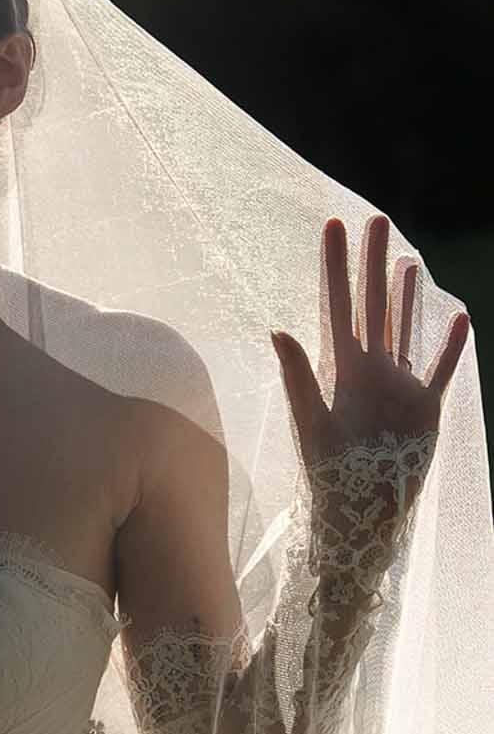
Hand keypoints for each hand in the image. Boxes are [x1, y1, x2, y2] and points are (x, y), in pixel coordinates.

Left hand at [271, 213, 468, 517]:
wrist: (360, 513)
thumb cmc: (328, 474)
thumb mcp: (311, 421)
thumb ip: (297, 375)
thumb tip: (277, 328)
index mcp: (339, 367)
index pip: (337, 304)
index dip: (335, 265)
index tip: (333, 226)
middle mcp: (369, 368)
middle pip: (371, 303)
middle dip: (371, 263)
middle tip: (375, 220)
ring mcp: (397, 385)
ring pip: (402, 327)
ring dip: (405, 295)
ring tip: (407, 260)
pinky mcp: (423, 407)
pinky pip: (438, 369)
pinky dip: (448, 346)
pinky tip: (457, 317)